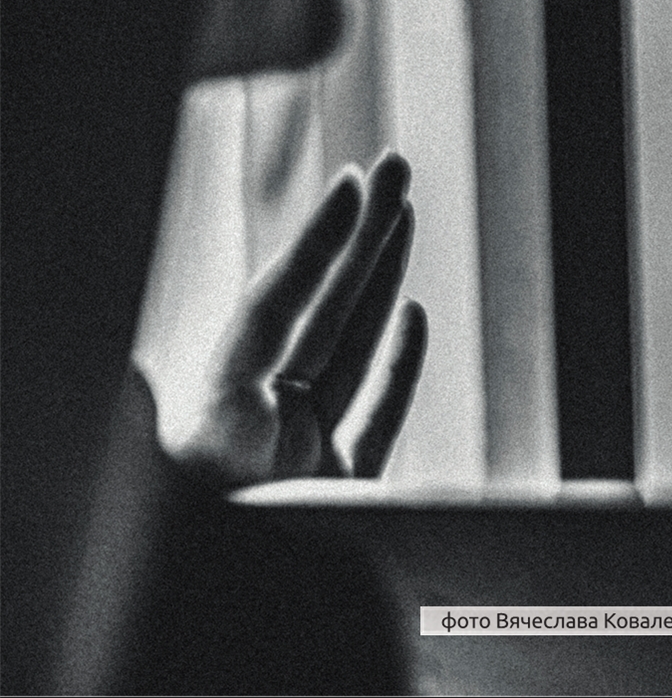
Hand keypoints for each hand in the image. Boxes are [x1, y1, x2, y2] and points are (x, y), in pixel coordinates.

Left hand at [175, 153, 426, 488]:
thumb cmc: (177, 591)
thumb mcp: (172, 484)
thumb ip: (183, 415)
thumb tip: (177, 357)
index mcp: (213, 418)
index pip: (272, 307)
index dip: (315, 245)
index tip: (351, 184)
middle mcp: (259, 426)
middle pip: (321, 313)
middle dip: (362, 236)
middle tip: (393, 168)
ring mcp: (302, 460)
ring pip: (351, 352)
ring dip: (382, 280)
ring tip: (403, 214)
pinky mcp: (339, 498)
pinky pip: (375, 420)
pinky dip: (398, 367)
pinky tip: (412, 313)